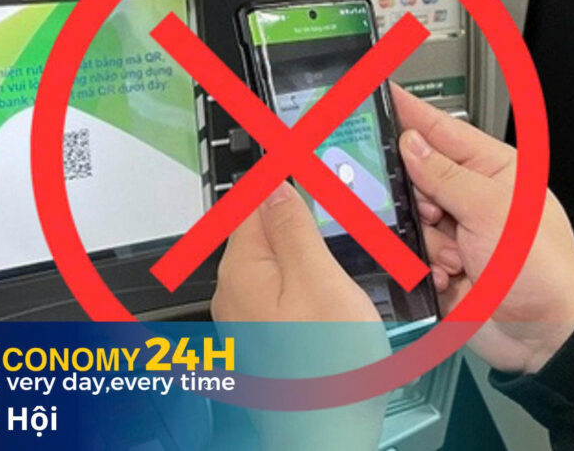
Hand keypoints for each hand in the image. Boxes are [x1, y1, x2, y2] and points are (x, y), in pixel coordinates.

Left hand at [212, 182, 387, 450]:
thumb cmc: (324, 370)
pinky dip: (307, 276)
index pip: (252, 200)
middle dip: (294, 209)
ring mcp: (249, 318)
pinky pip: (284, 290)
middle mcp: (235, 292)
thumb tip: (273, 182)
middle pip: (263, 230)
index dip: (280, 174)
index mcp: (243, 269)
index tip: (300, 152)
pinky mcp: (268, 338)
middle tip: (329, 191)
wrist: (322, 437)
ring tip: (338, 231)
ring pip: (276, 261)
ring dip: (304, 243)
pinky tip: (333, 281)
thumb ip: (295, 229)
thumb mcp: (320, 282)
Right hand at [393, 85, 573, 373]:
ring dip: (428, 241)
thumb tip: (412, 144)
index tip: (377, 91)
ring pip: (409, 218)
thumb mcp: (494, 211)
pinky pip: (409, 254)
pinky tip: (450, 277)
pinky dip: (424, 267)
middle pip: (416, 176)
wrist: (544, 338)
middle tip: (435, 214)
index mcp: (494, 169)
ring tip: (457, 257)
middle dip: (418, 197)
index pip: (442, 130)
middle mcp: (471, 197)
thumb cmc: (542, 270)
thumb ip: (446, 176)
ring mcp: (456, 231)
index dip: (410, 113)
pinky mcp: (440, 264)